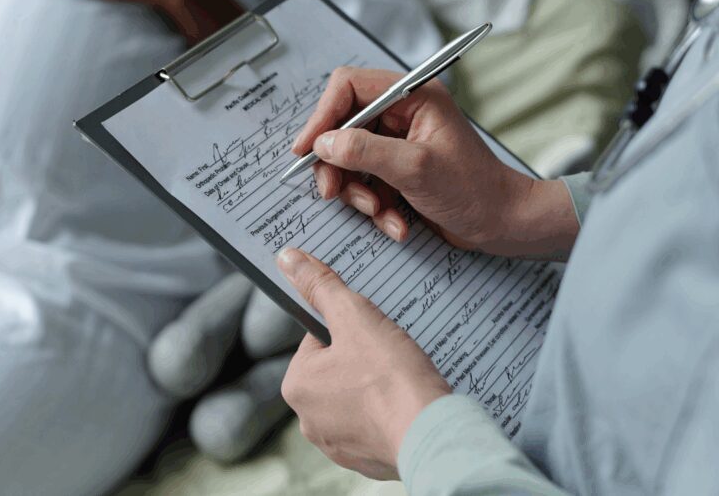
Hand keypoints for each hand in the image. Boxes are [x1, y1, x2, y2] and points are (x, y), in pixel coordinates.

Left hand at [277, 247, 449, 478]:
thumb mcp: (355, 317)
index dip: (350, 328)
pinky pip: (375, 425)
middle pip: (337, 369)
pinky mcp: (367, 461)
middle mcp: (308, 420)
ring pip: (357, 398)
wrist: (432, 435)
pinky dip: (390, 413)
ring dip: (377, 387)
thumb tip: (288, 258)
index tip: (373, 333)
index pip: (319, 340)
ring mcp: (337, 445)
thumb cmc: (391, 377)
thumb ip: (321, 286)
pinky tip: (407, 404)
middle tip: (391, 356)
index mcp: (297, 386)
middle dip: (363, 359)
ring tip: (401, 380)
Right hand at [292, 67, 578, 257]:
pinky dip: (373, 204)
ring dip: (357, 191)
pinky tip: (394, 221)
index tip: (307, 149)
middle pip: (342, 126)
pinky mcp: (397, 168)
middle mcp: (403, 113)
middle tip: (332, 190)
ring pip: (349, 158)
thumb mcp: (415, 169)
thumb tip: (323, 143)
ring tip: (377, 211)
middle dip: (337, 164)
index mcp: (412, 95)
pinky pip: (365, 181)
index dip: (322, 116)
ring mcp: (398, 142)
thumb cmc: (475, 191)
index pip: (348, 87)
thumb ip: (365, 151)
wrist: (504, 225)